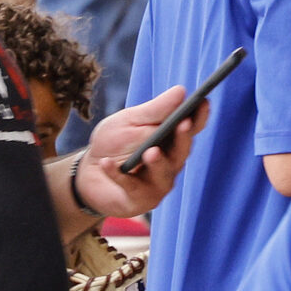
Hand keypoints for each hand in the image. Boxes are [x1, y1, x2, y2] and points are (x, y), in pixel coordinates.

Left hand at [81, 82, 202, 216]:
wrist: (88, 174)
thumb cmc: (113, 144)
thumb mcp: (129, 121)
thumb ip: (155, 110)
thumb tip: (181, 91)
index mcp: (172, 140)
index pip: (191, 128)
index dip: (199, 116)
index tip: (202, 102)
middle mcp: (171, 163)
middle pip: (182, 151)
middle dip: (183, 138)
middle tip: (182, 124)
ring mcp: (159, 183)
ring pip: (164, 174)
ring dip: (158, 163)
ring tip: (150, 152)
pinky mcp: (141, 199)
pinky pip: (131, 187)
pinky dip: (117, 175)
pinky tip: (106, 163)